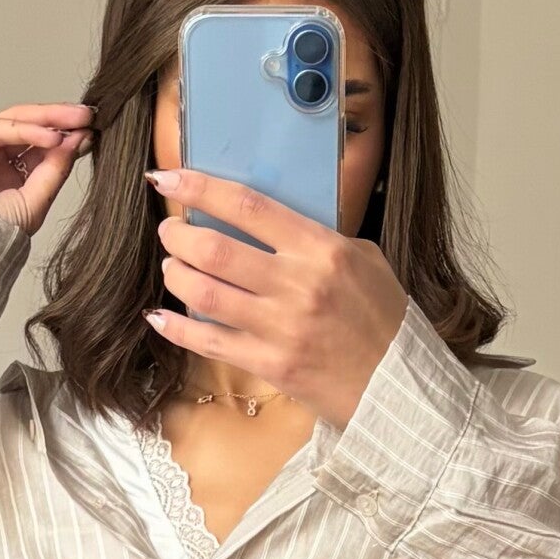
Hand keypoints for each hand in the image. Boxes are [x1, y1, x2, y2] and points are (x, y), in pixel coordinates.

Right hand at [0, 104, 92, 235]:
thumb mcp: (33, 203)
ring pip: (14, 122)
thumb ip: (55, 171)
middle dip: (59, 120)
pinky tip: (52, 136)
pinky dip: (27, 130)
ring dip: (47, 118)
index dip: (64, 138)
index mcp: (8, 176)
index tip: (90, 133)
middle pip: (28, 129)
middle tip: (87, 116)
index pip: (38, 148)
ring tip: (76, 120)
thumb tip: (78, 141)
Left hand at [146, 169, 407, 425]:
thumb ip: (317, 237)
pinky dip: (177, 328)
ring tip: (172, 267)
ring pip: (204, 293)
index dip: (201, 187)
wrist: (398, 382)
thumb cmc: (382, 317)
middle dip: (178, 236)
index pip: (248, 206)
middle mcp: (297, 284)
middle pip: (214, 249)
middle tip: (171, 232)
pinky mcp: (271, 364)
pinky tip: (160, 317)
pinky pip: (209, 343)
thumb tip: (269, 221)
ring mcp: (281, 327)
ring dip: (176, 275)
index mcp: (321, 249)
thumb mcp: (363, 259)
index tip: (170, 176)